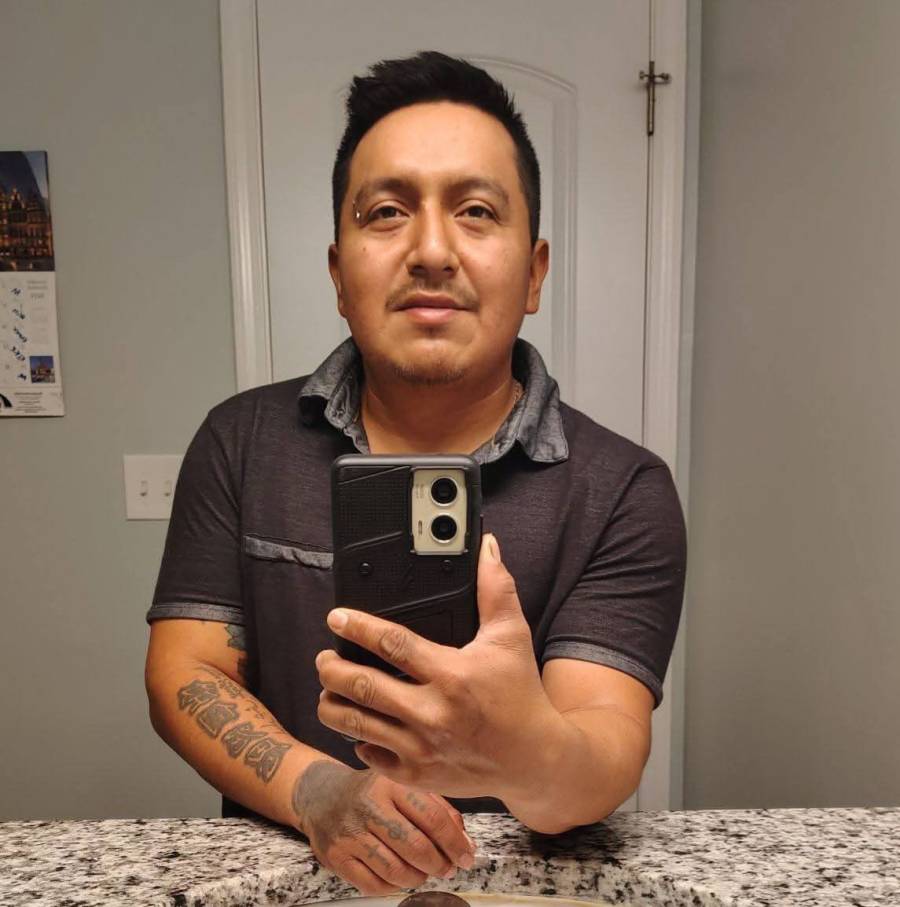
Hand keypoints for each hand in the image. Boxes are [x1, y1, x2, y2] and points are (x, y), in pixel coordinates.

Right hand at [291, 761, 474, 894]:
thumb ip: (436, 807)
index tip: (466, 857)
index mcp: (390, 783)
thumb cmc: (372, 792)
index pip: (431, 816)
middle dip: (438, 864)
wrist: (322, 794)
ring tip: (423, 872)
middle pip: (414, 846)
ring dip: (417, 878)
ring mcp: (350, 832)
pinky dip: (393, 887)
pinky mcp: (336, 856)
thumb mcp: (403, 785)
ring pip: (395, 870)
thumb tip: (464, 841)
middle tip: (447, 869)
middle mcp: (368, 805)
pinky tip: (399, 877)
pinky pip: (373, 885)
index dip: (454, 842)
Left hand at [316, 534, 569, 801]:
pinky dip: (357, 738)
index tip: (336, 617)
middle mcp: (432, 712)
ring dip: (333, 704)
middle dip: (332, 669)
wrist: (535, 759)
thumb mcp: (510, 637)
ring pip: (355, 724)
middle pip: (361, 687)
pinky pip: (370, 755)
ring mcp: (421, 748)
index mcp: (452, 674)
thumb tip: (488, 548)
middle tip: (324, 657)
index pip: (392, 644)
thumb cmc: (520, 693)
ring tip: (328, 688)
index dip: (358, 627)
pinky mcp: (418, 774)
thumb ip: (496, 589)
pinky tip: (358, 725)